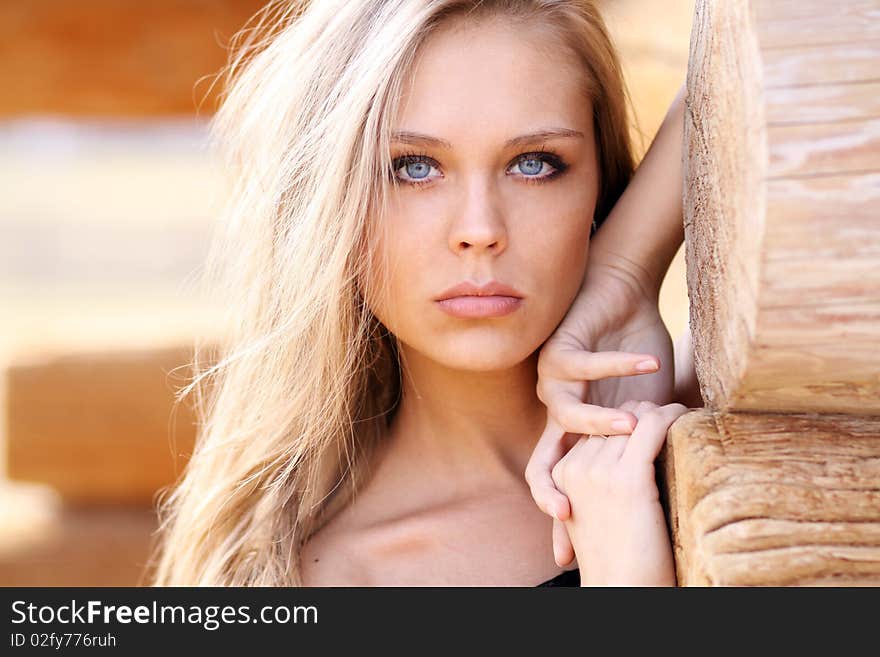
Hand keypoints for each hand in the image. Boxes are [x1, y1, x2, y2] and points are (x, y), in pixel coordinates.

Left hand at [526, 260, 674, 566]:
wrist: (619, 299)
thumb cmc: (636, 357)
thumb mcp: (646, 411)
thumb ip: (651, 444)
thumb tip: (678, 478)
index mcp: (574, 435)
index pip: (562, 484)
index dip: (560, 518)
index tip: (565, 558)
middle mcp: (557, 414)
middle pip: (542, 462)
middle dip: (551, 488)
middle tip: (566, 511)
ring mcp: (554, 383)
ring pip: (567, 415)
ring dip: (600, 422)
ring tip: (634, 425)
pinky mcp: (560, 349)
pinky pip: (584, 365)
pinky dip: (616, 367)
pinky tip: (647, 365)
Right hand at [550, 401, 688, 585]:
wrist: (622, 590)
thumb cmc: (616, 558)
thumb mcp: (592, 513)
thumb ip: (594, 482)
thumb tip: (622, 456)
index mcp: (561, 475)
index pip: (593, 428)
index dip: (623, 420)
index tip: (648, 419)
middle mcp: (575, 468)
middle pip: (612, 420)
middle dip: (641, 413)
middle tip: (668, 412)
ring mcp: (599, 472)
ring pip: (633, 418)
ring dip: (660, 412)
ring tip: (680, 413)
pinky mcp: (628, 478)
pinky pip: (652, 428)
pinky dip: (672, 416)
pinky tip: (684, 415)